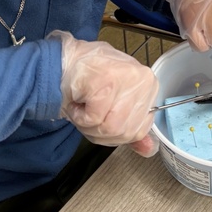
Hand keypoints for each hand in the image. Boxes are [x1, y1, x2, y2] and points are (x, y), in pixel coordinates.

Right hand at [49, 31, 158, 156]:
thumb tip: (149, 150)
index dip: (114, 132)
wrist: (62, 61)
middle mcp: (144, 80)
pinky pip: (93, 120)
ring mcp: (127, 79)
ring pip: (110, 128)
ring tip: (84, 105)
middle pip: (124, 132)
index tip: (102, 114)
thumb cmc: (88, 78)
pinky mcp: (107, 81)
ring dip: (88, 125)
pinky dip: (79, 117)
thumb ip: (133, 125)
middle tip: (89, 110)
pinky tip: (78, 100)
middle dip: (100, 130)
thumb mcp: (117, 100)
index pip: (139, 130)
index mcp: (149, 86)